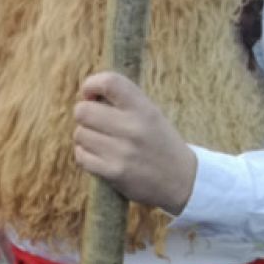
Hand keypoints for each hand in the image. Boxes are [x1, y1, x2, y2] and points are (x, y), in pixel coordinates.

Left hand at [72, 71, 197, 214]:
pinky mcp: (114, 172)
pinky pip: (81, 156)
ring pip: (79, 134)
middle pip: (83, 111)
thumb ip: (123, 102)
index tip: (90, 94)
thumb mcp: (151, 115)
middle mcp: (133, 128)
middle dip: (84, 115)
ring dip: (85, 137)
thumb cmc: (160, 143)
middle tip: (95, 122)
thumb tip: (87, 95)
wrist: (183, 181)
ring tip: (102, 142)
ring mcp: (122, 152)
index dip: (92, 84)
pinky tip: (100, 156)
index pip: (110, 82)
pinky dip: (85, 155)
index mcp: (144, 109)